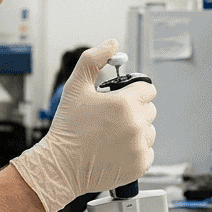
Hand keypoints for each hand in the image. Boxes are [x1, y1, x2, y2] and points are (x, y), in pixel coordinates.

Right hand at [10, 40, 155, 211]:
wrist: (61, 166)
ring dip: (136, 131)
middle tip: (112, 118)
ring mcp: (139, 146)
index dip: (135, 91)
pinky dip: (135, 151)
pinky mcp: (140, 164)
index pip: (148, 89)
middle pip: (150, 109)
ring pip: (149, 131)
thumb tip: (111, 44)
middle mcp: (136, 124)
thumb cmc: (68, 129)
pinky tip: (115, 150)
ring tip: (112, 135)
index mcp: (124, 103)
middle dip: (134, 110)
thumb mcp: (75, 87)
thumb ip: (93, 60)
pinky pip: (147, 152)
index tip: (123, 98)